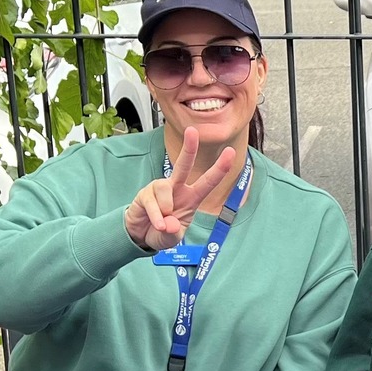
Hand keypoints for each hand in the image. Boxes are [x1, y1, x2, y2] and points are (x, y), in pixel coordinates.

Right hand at [123, 128, 238, 251]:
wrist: (141, 236)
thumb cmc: (162, 232)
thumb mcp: (173, 239)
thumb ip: (173, 233)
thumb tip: (169, 223)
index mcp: (191, 198)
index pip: (208, 182)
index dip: (220, 168)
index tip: (230, 151)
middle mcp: (177, 189)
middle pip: (183, 165)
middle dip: (189, 148)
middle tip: (192, 131)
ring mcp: (160, 189)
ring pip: (165, 187)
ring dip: (166, 208)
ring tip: (163, 223)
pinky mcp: (145, 193)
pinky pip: (152, 202)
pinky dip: (155, 217)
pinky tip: (156, 224)